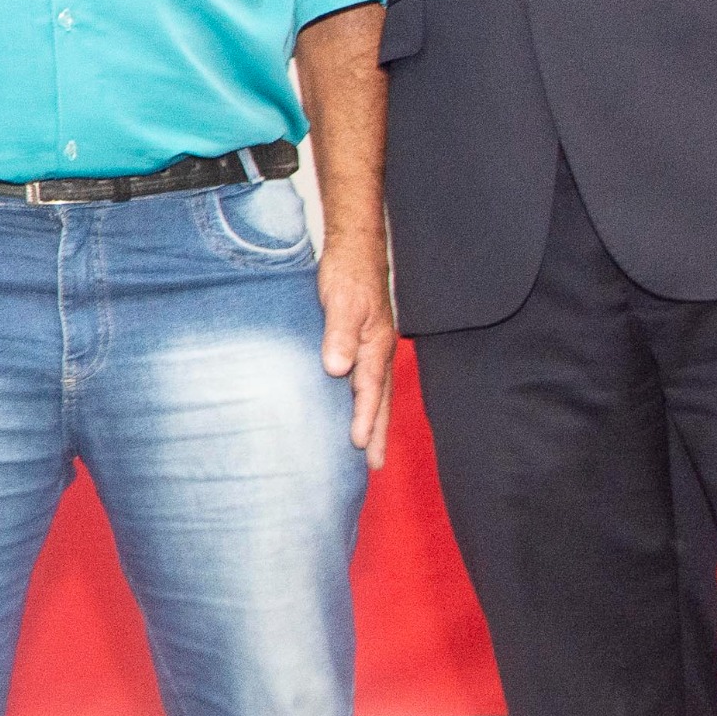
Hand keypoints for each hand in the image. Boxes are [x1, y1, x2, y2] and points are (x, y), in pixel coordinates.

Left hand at [317, 228, 399, 468]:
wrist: (354, 249)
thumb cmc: (348, 273)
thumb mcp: (341, 301)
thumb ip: (339, 334)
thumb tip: (336, 370)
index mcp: (375, 345)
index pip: (369, 389)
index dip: (364, 417)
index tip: (359, 444)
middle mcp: (377, 351)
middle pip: (379, 399)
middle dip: (378, 432)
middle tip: (376, 465)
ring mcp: (372, 348)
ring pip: (374, 393)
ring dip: (373, 421)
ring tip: (371, 451)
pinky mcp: (361, 343)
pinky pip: (365, 380)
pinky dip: (364, 402)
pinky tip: (356, 412)